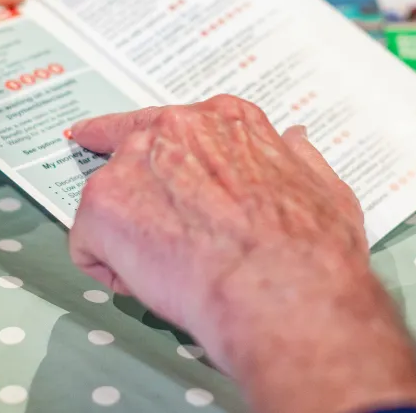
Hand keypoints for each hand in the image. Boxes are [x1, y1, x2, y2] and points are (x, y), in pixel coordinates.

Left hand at [68, 95, 415, 412]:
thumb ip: (299, 159)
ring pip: (111, 201)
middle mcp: (176, 128)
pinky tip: (150, 284)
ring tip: (170, 271)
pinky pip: (90, 244)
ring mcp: (134, 163)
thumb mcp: (325, 189)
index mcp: (227, 122)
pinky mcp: (103, 206)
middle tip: (153, 230)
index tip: (149, 162)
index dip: (163, 153)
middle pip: (130, 152)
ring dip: (129, 235)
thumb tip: (293, 141)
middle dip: (138, 191)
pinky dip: (112, 271)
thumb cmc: (309, 252)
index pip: (176, 123)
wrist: (282, 294)